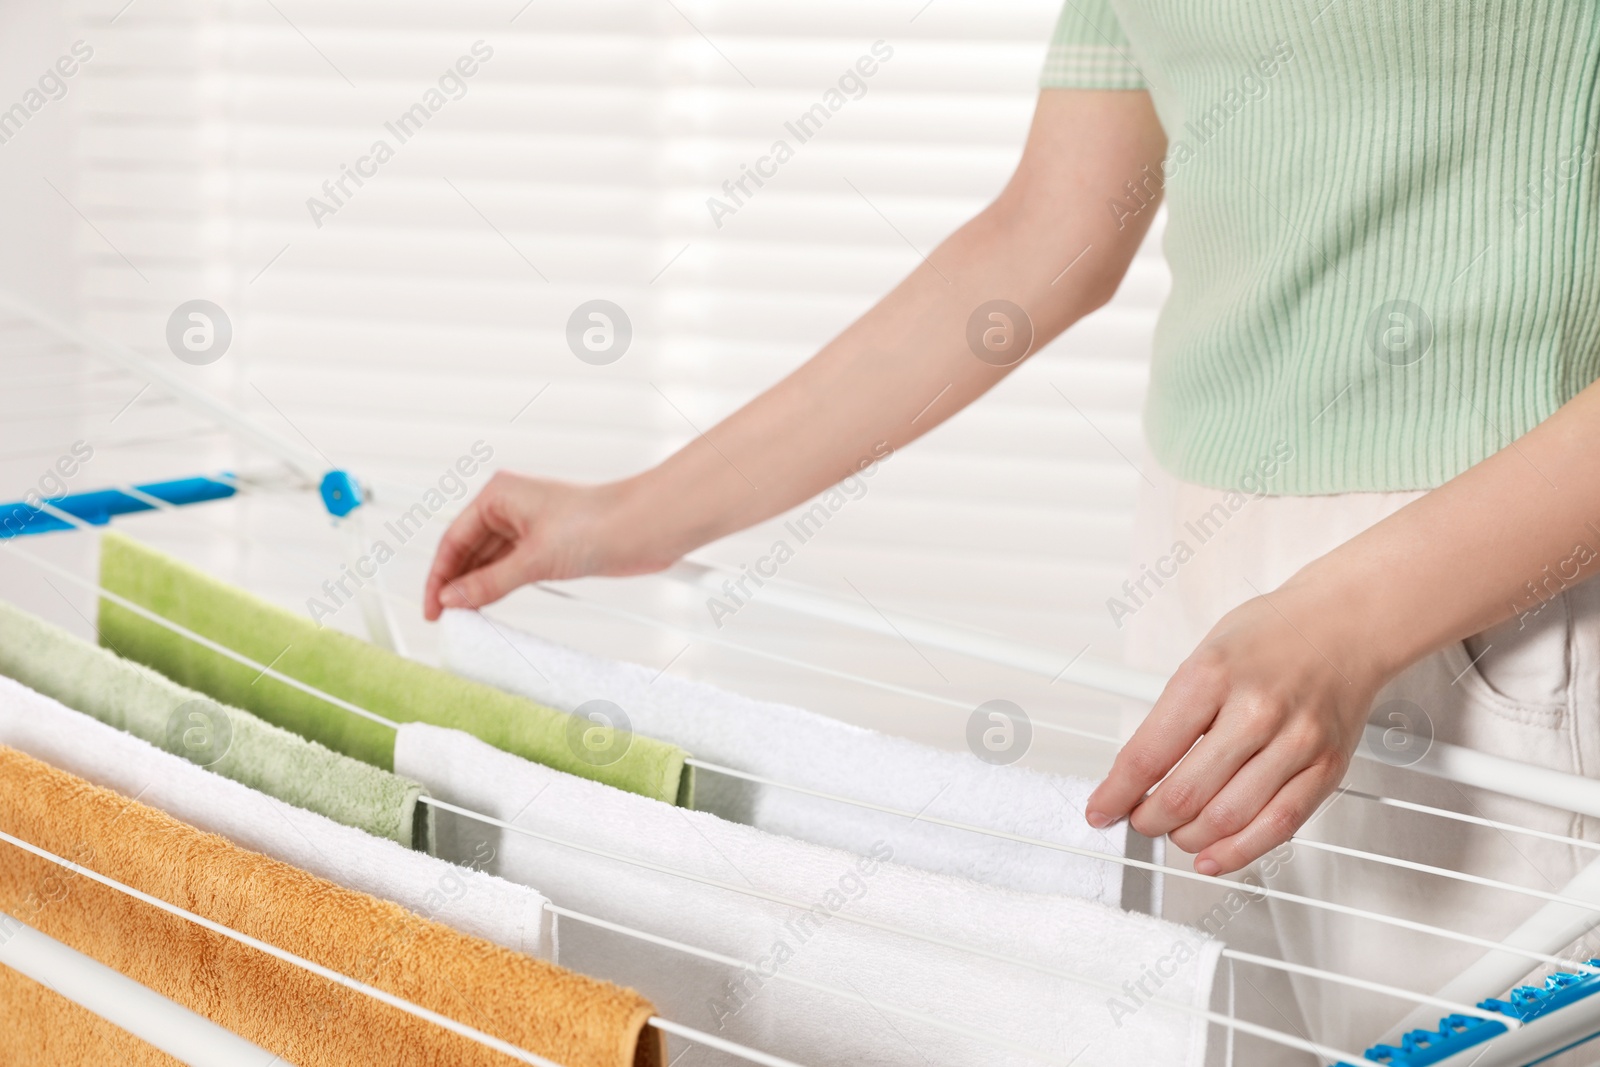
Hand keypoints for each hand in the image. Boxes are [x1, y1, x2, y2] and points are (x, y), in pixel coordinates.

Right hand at [422, 473, 671, 618]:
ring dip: (476, 587)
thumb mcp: (535, 559)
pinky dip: (498, 587)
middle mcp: (510, 507)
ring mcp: (529, 526)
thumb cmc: (598, 524)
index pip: (453, 538)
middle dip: (455, 583)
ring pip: (489, 561)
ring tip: (464, 617)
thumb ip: (490, 582)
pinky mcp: (548, 545)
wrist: (646, 527)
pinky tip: (488, 605)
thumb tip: (453, 599)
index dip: (439, 576)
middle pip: (468, 550)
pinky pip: (511, 568)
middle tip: (445, 618)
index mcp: (499, 495)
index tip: (432, 609)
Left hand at [1085, 579, 1392, 874]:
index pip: (1148, 754)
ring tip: (1173, 832)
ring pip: (1227, 819)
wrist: (1346, 624)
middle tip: (1139, 820)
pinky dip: (1238, 852)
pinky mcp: (1326, 768)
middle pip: (1185, 794)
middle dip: (1148, 820)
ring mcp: (1295, 742)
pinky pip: (1278, 826)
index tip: (1100, 809)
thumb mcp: (1202, 656)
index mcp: (1211, 676)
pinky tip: (1213, 857)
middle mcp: (1255, 710)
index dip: (1115, 793)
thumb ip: (1173, 715)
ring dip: (1187, 838)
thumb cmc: (1270, 637)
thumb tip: (1135, 774)